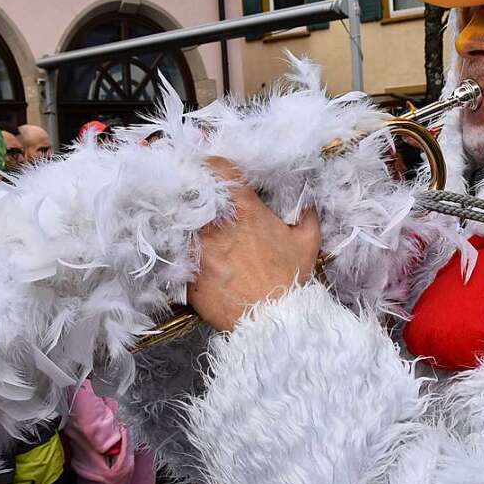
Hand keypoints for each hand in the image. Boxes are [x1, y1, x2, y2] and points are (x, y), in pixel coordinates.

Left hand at [188, 158, 320, 331]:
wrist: (272, 320)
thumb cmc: (290, 280)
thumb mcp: (307, 242)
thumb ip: (306, 214)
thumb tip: (308, 203)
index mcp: (244, 209)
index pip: (217, 167)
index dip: (212, 164)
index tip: (212, 169)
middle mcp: (215, 223)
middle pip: (190, 189)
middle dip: (192, 188)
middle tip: (195, 191)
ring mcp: (196, 247)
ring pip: (178, 219)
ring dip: (182, 217)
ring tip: (184, 218)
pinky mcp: (186, 270)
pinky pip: (175, 250)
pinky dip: (178, 246)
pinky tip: (181, 247)